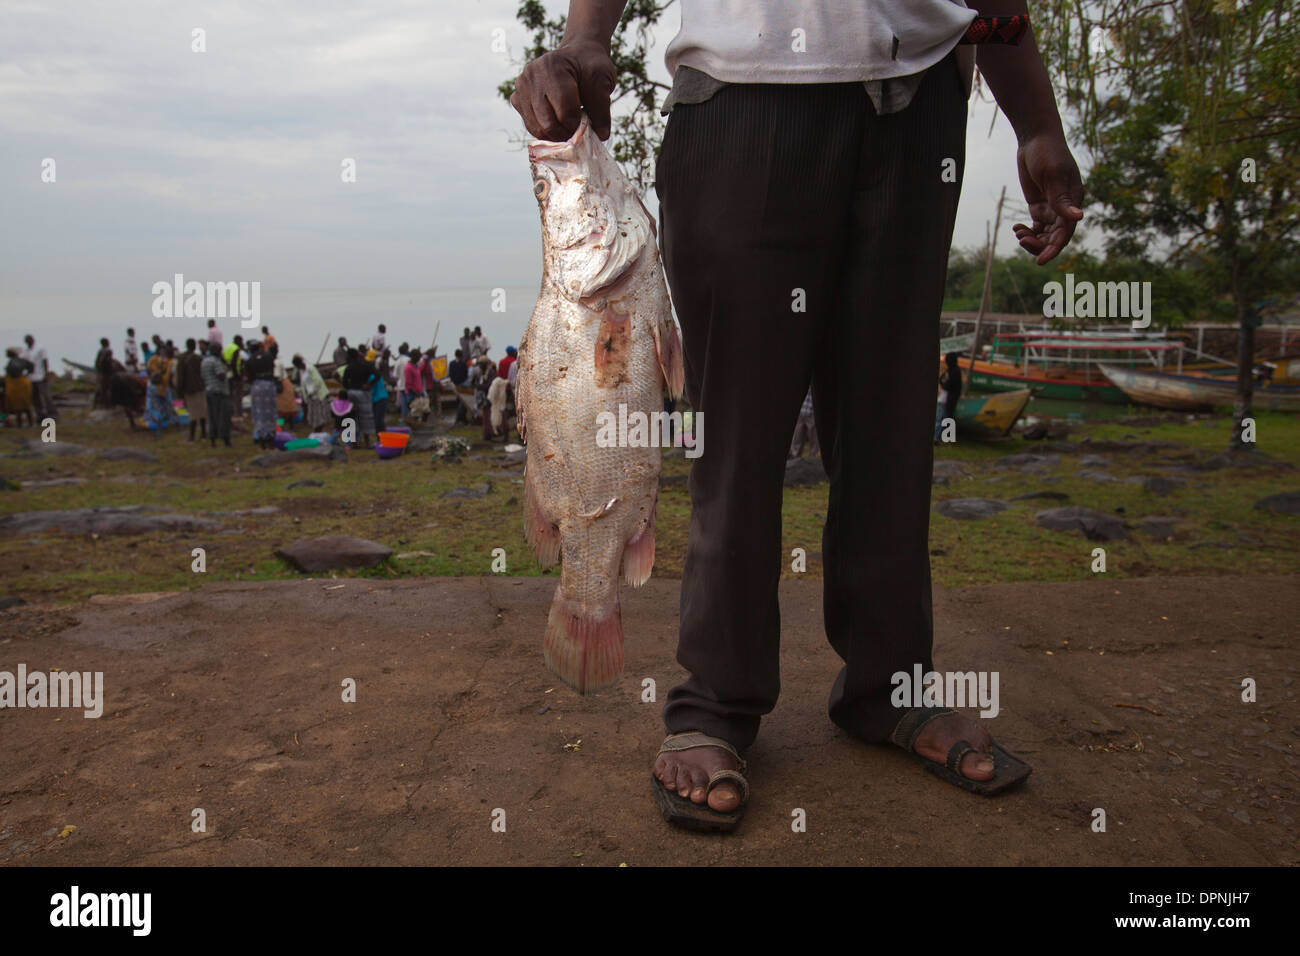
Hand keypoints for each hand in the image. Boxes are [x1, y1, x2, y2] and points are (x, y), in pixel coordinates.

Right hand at [509, 39, 615, 141]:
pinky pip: (531, 127)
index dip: (579, 125)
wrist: (577, 56)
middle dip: (567, 133)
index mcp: (551, 67)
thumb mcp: (603, 82)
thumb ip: (601, 110)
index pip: (564, 112)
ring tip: (570, 124)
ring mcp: (520, 88)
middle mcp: (530, 77)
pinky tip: (558, 121)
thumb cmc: (590, 67)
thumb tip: (601, 136)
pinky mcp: (517, 99)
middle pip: (548, 124)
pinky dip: (546, 132)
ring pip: (537, 129)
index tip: (588, 121)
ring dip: (557, 135)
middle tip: (579, 129)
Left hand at [1011, 132, 1084, 264]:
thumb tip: (1079, 217)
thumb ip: (1062, 199)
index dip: (1054, 249)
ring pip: (1044, 235)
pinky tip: (1016, 227)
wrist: (1035, 138)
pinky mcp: (1039, 206)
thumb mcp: (1053, 175)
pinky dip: (1026, 231)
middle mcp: (1065, 207)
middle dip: (1039, 245)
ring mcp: (1052, 208)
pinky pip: (1035, 227)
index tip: (1040, 261)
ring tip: (1018, 232)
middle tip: (1021, 240)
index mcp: (1074, 201)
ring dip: (1032, 239)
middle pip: (1054, 238)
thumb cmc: (1048, 153)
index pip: (1065, 233)